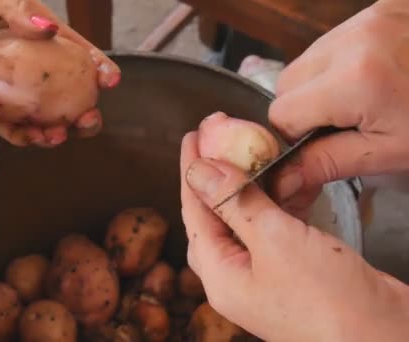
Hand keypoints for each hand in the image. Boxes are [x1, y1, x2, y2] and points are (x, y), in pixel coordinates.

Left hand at [0, 0, 120, 146]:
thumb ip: (19, 7)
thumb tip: (49, 31)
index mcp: (37, 33)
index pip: (75, 52)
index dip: (97, 66)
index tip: (111, 81)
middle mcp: (27, 62)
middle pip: (64, 92)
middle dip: (83, 109)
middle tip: (90, 120)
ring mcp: (6, 83)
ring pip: (39, 113)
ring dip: (54, 129)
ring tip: (60, 136)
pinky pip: (5, 122)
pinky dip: (20, 134)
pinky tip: (32, 139)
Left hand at [180, 132, 408, 340]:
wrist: (384, 337)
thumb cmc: (329, 302)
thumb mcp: (275, 241)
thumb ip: (235, 203)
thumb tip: (200, 170)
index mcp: (220, 276)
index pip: (193, 211)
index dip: (192, 170)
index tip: (193, 137)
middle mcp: (237, 276)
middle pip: (215, 215)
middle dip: (217, 174)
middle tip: (218, 139)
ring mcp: (265, 273)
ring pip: (247, 219)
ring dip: (251, 185)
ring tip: (252, 150)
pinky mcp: (294, 269)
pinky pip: (275, 228)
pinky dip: (279, 202)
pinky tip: (287, 177)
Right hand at [268, 0, 408, 214]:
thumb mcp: (389, 153)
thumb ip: (327, 162)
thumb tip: (283, 179)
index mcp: (353, 79)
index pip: (281, 111)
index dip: (294, 135)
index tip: (319, 145)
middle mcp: (351, 40)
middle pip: (287, 82)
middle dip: (303, 108)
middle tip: (342, 124)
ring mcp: (363, 19)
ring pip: (306, 61)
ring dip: (319, 86)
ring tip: (360, 100)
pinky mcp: (375, 9)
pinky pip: (331, 43)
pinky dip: (338, 65)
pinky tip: (368, 78)